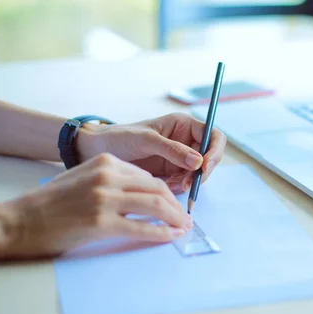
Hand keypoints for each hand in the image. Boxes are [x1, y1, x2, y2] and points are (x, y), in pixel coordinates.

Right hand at [0, 154, 190, 258]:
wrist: (21, 220)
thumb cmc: (52, 203)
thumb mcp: (84, 178)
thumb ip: (113, 181)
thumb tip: (144, 195)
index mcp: (107, 163)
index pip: (148, 177)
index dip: (166, 193)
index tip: (175, 205)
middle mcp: (108, 176)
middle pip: (157, 189)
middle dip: (176, 206)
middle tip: (186, 218)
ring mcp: (105, 198)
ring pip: (156, 206)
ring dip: (175, 219)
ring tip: (183, 228)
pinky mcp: (102, 222)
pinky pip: (142, 228)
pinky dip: (161, 233)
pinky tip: (170, 237)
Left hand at [76, 113, 226, 192]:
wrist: (97, 151)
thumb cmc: (119, 137)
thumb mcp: (146, 139)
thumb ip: (173, 149)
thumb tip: (198, 161)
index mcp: (183, 126)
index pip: (213, 136)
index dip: (214, 151)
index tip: (204, 166)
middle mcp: (185, 141)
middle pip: (209, 158)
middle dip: (201, 172)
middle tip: (187, 183)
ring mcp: (179, 159)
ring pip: (198, 174)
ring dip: (189, 182)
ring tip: (170, 185)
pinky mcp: (171, 173)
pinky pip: (184, 183)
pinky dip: (179, 188)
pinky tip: (165, 186)